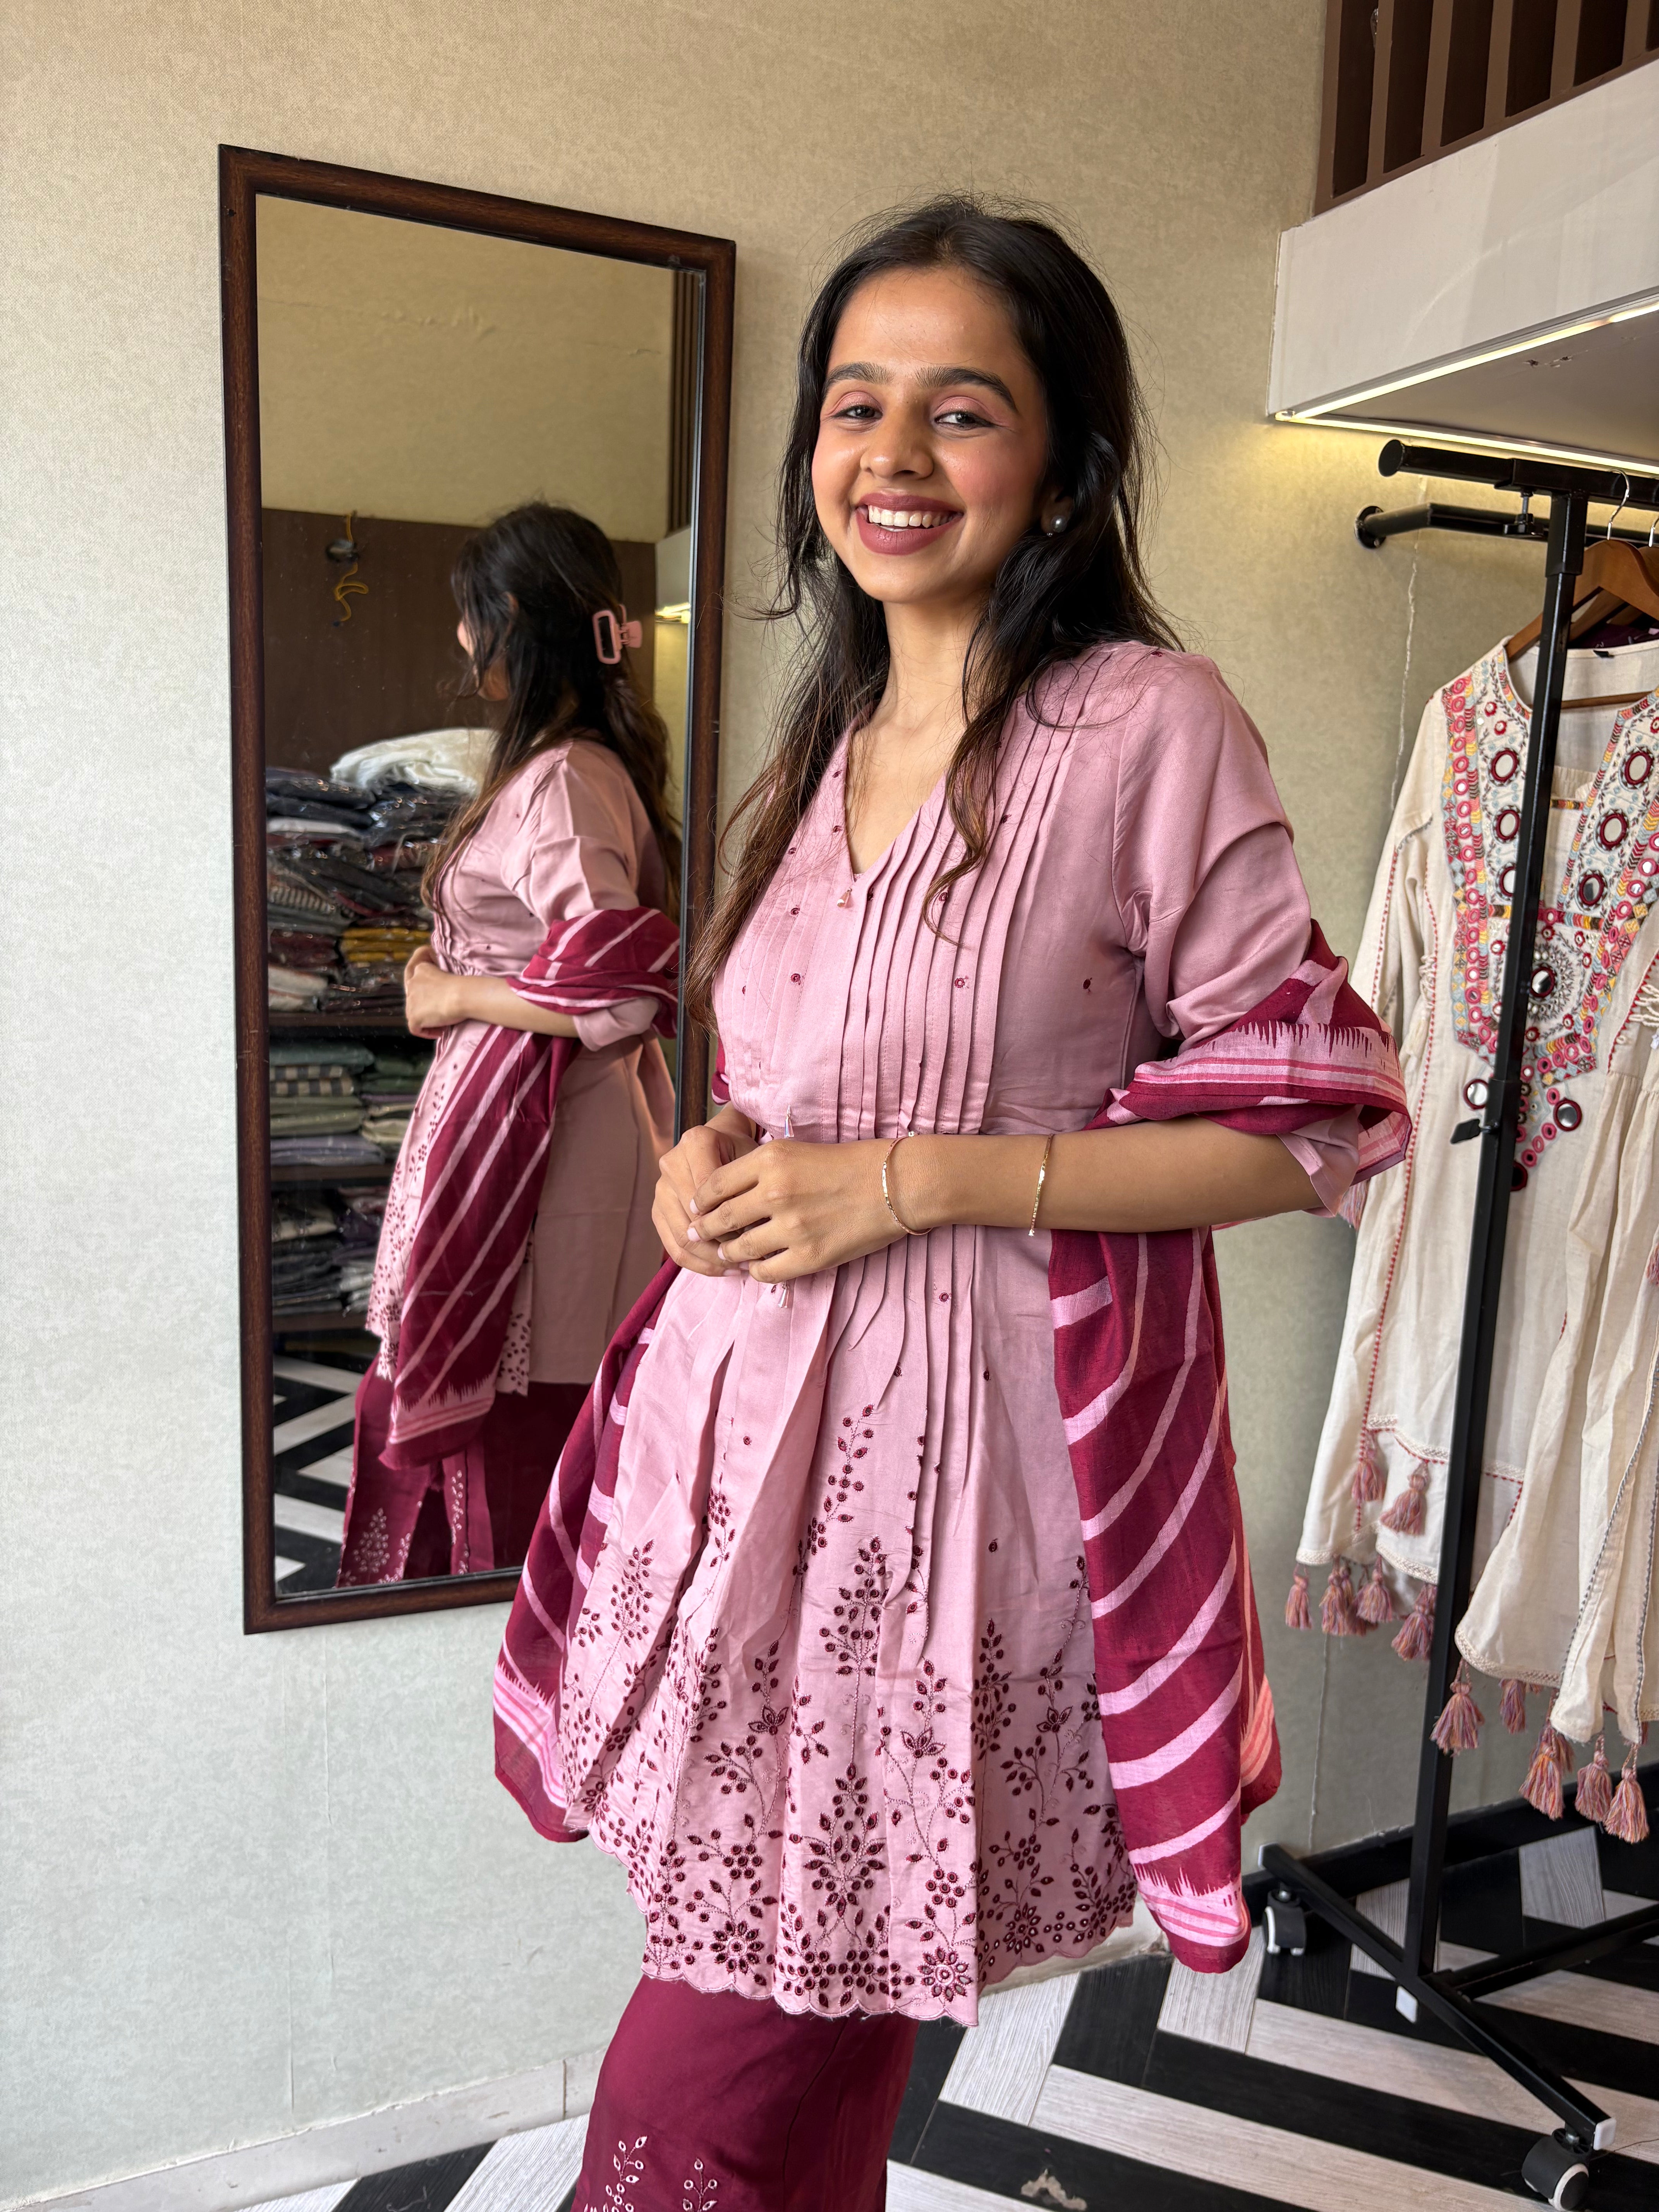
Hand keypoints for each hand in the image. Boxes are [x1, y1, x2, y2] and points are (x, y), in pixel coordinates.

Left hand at [403, 944, 461, 1038]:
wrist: (461, 995)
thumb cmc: (461, 986)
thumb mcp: (445, 975)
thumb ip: (435, 983)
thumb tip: (437, 997)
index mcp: (420, 969)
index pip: (418, 982)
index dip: (427, 994)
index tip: (439, 1001)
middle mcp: (412, 983)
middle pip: (414, 999)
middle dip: (425, 1007)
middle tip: (441, 1012)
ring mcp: (410, 1001)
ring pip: (413, 1014)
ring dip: (427, 1019)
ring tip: (443, 1023)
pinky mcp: (413, 1017)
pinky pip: (415, 1029)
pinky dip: (427, 1032)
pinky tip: (440, 1031)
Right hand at [652, 1112, 759, 1276]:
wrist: (722, 1142)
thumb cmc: (742, 1153)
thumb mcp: (753, 1161)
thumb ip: (748, 1189)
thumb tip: (751, 1234)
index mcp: (695, 1143)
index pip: (711, 1193)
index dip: (732, 1221)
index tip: (756, 1239)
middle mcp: (671, 1163)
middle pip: (694, 1218)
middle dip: (722, 1245)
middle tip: (750, 1261)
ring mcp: (660, 1188)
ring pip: (682, 1237)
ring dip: (711, 1259)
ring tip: (738, 1268)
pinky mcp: (657, 1210)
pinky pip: (673, 1246)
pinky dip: (698, 1263)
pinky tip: (723, 1269)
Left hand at [687, 1137, 906, 1283]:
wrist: (895, 1184)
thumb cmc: (849, 1163)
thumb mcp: (797, 1150)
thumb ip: (761, 1169)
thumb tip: (727, 1193)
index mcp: (770, 1159)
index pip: (715, 1184)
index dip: (699, 1200)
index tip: (695, 1208)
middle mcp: (775, 1192)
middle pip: (721, 1218)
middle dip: (704, 1230)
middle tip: (697, 1235)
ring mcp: (792, 1226)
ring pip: (740, 1248)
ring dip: (728, 1253)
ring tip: (727, 1254)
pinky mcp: (809, 1256)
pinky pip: (766, 1272)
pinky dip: (756, 1271)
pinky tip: (757, 1267)